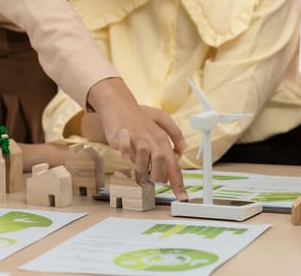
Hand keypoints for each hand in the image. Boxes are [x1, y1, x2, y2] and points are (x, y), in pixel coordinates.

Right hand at [85, 78, 188, 199]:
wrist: (118, 104)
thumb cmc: (139, 116)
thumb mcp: (162, 120)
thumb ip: (174, 134)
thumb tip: (182, 150)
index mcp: (162, 139)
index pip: (173, 165)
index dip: (178, 183)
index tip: (182, 197)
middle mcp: (152, 139)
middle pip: (161, 162)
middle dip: (156, 174)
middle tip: (149, 172)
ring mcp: (137, 137)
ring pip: (143, 159)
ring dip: (139, 164)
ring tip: (135, 158)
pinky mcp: (122, 136)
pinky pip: (125, 149)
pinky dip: (126, 152)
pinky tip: (125, 151)